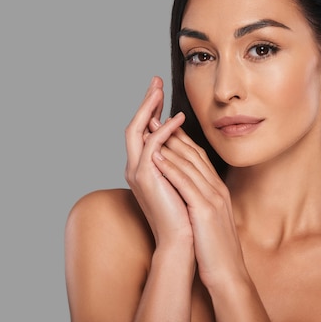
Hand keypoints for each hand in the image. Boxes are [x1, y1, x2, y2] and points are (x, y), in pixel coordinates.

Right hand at [124, 77, 192, 248]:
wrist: (182, 241)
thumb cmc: (185, 213)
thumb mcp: (181, 180)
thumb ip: (177, 161)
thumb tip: (184, 142)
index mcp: (144, 168)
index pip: (144, 131)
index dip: (151, 110)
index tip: (161, 92)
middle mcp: (135, 167)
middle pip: (135, 126)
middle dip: (145, 102)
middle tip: (156, 80)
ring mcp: (137, 172)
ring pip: (136, 130)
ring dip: (148, 108)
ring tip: (160, 89)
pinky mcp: (145, 177)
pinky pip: (151, 146)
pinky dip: (163, 130)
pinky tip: (177, 119)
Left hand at [150, 125, 248, 288]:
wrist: (229, 274)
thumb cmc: (215, 250)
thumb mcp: (210, 219)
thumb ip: (202, 201)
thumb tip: (187, 193)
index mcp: (217, 190)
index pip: (198, 157)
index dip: (180, 138)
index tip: (165, 125)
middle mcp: (217, 189)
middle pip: (193, 153)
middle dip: (173, 133)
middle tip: (155, 116)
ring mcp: (213, 198)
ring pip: (189, 163)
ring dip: (168, 143)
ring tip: (151, 128)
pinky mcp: (205, 210)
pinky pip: (186, 184)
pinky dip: (170, 168)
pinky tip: (156, 157)